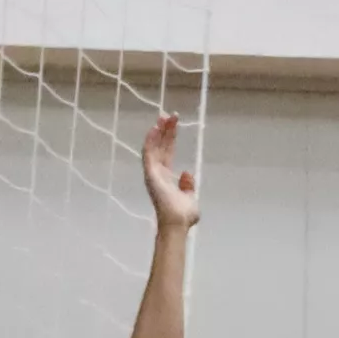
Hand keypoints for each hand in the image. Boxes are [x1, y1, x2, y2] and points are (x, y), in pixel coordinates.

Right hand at [142, 112, 199, 230]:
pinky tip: (155, 128)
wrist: (178, 223)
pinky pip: (149, 154)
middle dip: (165, 130)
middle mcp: (157, 172)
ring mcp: (152, 172)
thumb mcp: (190, 198)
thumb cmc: (184, 215)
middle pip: (161, 146)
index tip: (173, 123)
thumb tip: (187, 173)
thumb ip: (188, 186)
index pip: (168, 151)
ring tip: (163, 116)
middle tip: (168, 114)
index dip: (170, 137)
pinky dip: (150, 141)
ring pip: (154, 146)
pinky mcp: (150, 174)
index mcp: (166, 176)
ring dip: (159, 131)